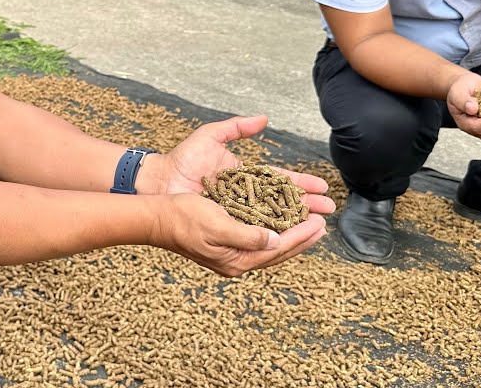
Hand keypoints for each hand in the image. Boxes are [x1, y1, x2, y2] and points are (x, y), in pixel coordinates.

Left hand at [149, 116, 334, 216]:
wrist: (160, 179)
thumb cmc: (183, 159)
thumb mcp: (211, 137)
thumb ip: (236, 128)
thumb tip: (263, 119)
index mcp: (246, 178)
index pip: (280, 181)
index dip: (301, 184)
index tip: (322, 186)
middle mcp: (246, 198)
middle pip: (282, 203)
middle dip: (306, 206)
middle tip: (329, 208)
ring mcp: (238, 214)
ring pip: (273, 220)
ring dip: (295, 223)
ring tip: (318, 224)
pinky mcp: (228, 226)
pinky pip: (254, 232)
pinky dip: (272, 234)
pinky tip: (290, 237)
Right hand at [151, 193, 328, 276]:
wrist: (158, 218)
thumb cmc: (184, 218)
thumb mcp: (217, 225)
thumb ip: (247, 236)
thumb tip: (274, 241)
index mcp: (236, 260)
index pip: (277, 249)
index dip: (300, 235)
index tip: (318, 223)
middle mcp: (236, 261)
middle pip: (277, 252)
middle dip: (301, 238)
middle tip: (322, 225)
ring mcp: (231, 254)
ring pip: (270, 247)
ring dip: (291, 235)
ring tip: (309, 225)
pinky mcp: (226, 243)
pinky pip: (258, 240)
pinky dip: (274, 231)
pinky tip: (281, 224)